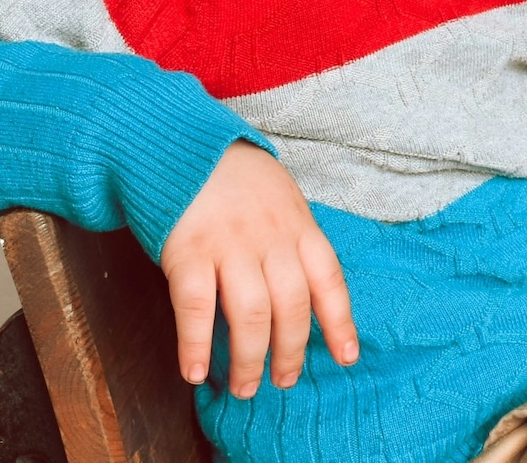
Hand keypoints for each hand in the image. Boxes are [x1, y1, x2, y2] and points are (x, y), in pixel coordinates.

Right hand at [160, 141, 358, 397]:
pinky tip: (195, 373)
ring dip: (249, 360)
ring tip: (244, 387)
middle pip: (291, 307)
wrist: (179, 139)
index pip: (329, 279)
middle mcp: (270, 236)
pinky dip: (196, 344)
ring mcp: (229, 243)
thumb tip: (305, 292)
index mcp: (297, 223)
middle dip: (290, 353)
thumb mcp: (278, 196)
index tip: (346, 357)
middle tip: (282, 381)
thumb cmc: (231, 176)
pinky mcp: (187, 249)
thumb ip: (292, 237)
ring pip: (250, 315)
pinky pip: (196, 306)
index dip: (340, 322)